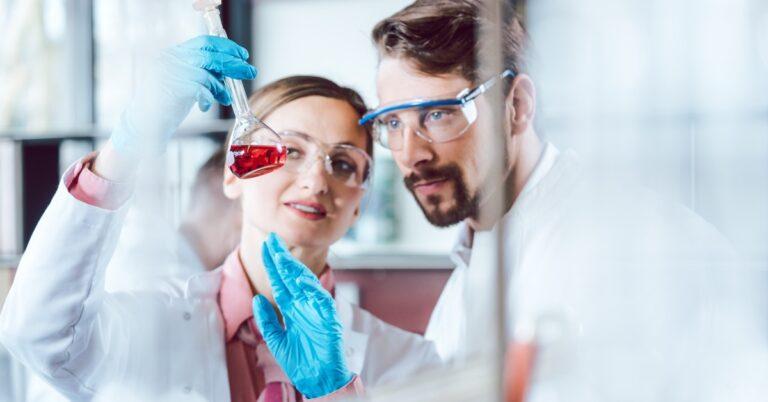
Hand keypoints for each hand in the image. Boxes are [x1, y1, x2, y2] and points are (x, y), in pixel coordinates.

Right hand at [110, 35, 256, 157]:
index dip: (227, 47)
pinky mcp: (172, 86)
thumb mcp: (188, 82)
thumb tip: (230, 69)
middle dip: (234, 63)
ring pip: (207, 72)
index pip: (205, 42)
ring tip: (224, 98)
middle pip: (210, 54)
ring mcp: (170, 71)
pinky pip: (201, 88)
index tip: (242, 54)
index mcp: (174, 53)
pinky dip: (209, 97)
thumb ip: (204, 72)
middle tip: (250, 71)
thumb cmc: (167, 104)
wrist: (144, 124)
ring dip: (221, 86)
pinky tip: (205, 105)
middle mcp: (170, 58)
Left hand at [253, 233, 352, 398]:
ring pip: (305, 283)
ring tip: (280, 255)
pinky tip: (298, 278)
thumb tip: (256, 299)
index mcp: (292, 309)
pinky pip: (319, 298)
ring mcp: (317, 309)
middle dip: (281, 259)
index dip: (272, 265)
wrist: (320, 380)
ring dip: (292, 268)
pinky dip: (310, 288)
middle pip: (291, 277)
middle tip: (271, 239)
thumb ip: (267, 321)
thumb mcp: (277, 341)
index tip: (264, 248)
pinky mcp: (328, 317)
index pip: (280, 282)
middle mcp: (304, 305)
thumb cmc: (302, 362)